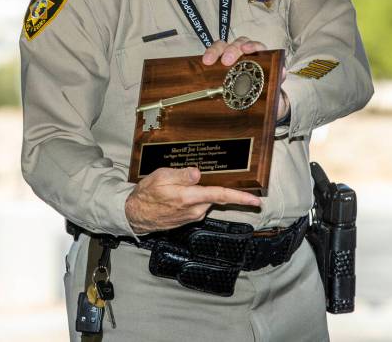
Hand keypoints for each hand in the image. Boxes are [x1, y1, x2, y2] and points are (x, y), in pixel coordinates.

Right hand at [125, 166, 260, 233]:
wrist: (135, 215)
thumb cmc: (146, 194)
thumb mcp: (160, 177)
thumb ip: (180, 175)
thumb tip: (197, 173)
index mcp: (189, 198)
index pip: (220, 195)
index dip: (240, 197)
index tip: (256, 200)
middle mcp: (194, 210)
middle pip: (215, 196)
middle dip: (219, 187)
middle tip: (213, 176)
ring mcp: (192, 216)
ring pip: (206, 199)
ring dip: (202, 191)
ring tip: (183, 182)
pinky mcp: (188, 218)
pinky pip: (198, 204)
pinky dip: (196, 197)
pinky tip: (182, 192)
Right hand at [202, 37, 290, 121]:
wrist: (257, 110)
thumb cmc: (266, 97)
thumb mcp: (275, 92)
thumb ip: (278, 82)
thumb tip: (282, 72)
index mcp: (260, 59)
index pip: (257, 46)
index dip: (252, 45)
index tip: (245, 50)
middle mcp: (245, 56)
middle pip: (238, 44)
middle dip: (231, 49)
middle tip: (226, 61)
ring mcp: (230, 60)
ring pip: (223, 47)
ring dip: (215, 51)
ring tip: (208, 61)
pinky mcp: (218, 66)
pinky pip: (212, 57)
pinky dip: (208, 56)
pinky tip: (203, 63)